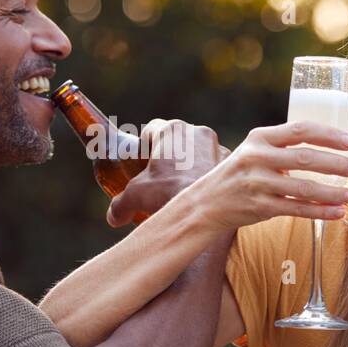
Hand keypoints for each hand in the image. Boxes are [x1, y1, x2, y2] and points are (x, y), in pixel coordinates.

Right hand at [106, 118, 220, 226]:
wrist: (206, 213)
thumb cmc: (167, 195)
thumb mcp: (135, 197)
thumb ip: (121, 204)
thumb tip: (114, 217)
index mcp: (171, 130)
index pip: (151, 130)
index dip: (143, 146)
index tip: (140, 162)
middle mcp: (197, 132)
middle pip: (176, 140)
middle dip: (168, 157)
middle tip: (159, 179)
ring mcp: (218, 147)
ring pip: (199, 152)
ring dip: (190, 165)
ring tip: (181, 189)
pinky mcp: (233, 165)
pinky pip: (216, 167)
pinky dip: (208, 177)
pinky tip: (200, 195)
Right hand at [183, 120, 347, 231]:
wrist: (208, 201)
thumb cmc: (241, 172)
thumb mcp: (256, 149)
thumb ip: (284, 145)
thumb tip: (331, 146)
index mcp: (260, 137)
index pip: (300, 129)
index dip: (328, 135)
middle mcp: (257, 158)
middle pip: (304, 158)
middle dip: (335, 164)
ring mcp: (258, 183)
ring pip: (303, 188)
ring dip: (331, 192)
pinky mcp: (260, 207)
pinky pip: (296, 209)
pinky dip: (320, 212)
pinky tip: (337, 213)